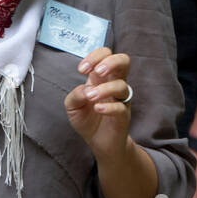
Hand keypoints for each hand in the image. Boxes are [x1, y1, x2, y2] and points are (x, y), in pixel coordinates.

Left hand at [64, 47, 131, 161]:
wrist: (99, 143)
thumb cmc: (87, 119)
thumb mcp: (72, 105)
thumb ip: (75, 94)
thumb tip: (85, 90)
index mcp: (101, 77)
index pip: (105, 54)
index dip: (94, 57)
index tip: (81, 70)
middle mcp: (114, 84)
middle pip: (124, 61)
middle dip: (111, 61)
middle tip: (97, 72)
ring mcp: (121, 100)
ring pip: (121, 85)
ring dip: (104, 89)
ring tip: (90, 97)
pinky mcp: (124, 116)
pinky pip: (121, 107)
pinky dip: (109, 107)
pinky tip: (98, 109)